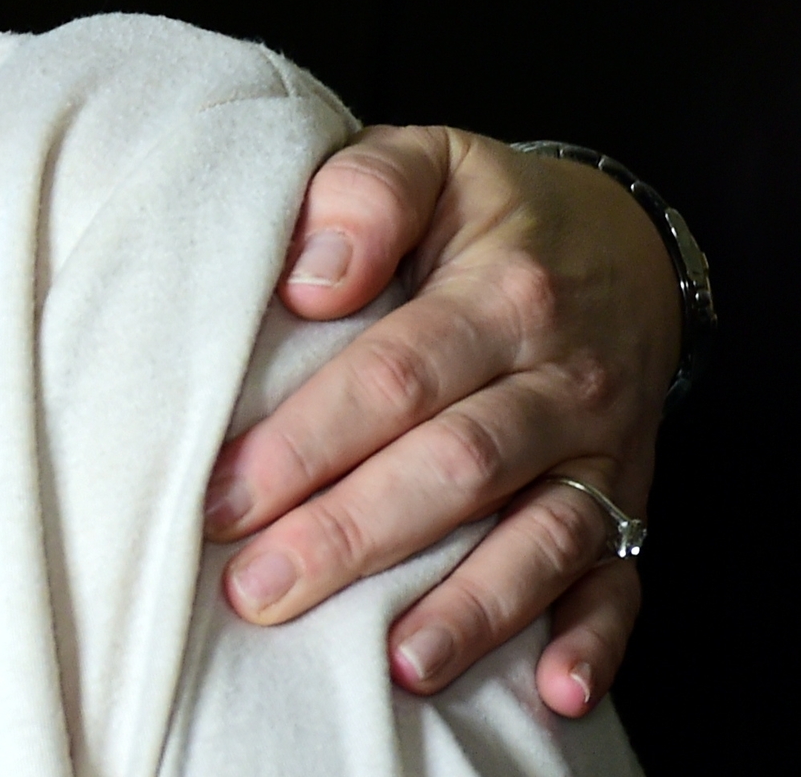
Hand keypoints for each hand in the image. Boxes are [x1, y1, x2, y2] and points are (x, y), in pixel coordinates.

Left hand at [202, 126, 673, 717]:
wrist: (623, 240)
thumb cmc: (486, 210)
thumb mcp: (429, 159)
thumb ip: (365, 192)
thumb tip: (311, 279)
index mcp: (503, 293)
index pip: (394, 376)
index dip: (308, 440)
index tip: (224, 495)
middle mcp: (561, 378)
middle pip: (455, 467)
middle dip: (353, 535)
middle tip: (259, 588)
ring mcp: (601, 449)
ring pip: (544, 537)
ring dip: (473, 607)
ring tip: (395, 662)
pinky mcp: (630, 500)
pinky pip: (624, 581)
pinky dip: (596, 642)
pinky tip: (553, 695)